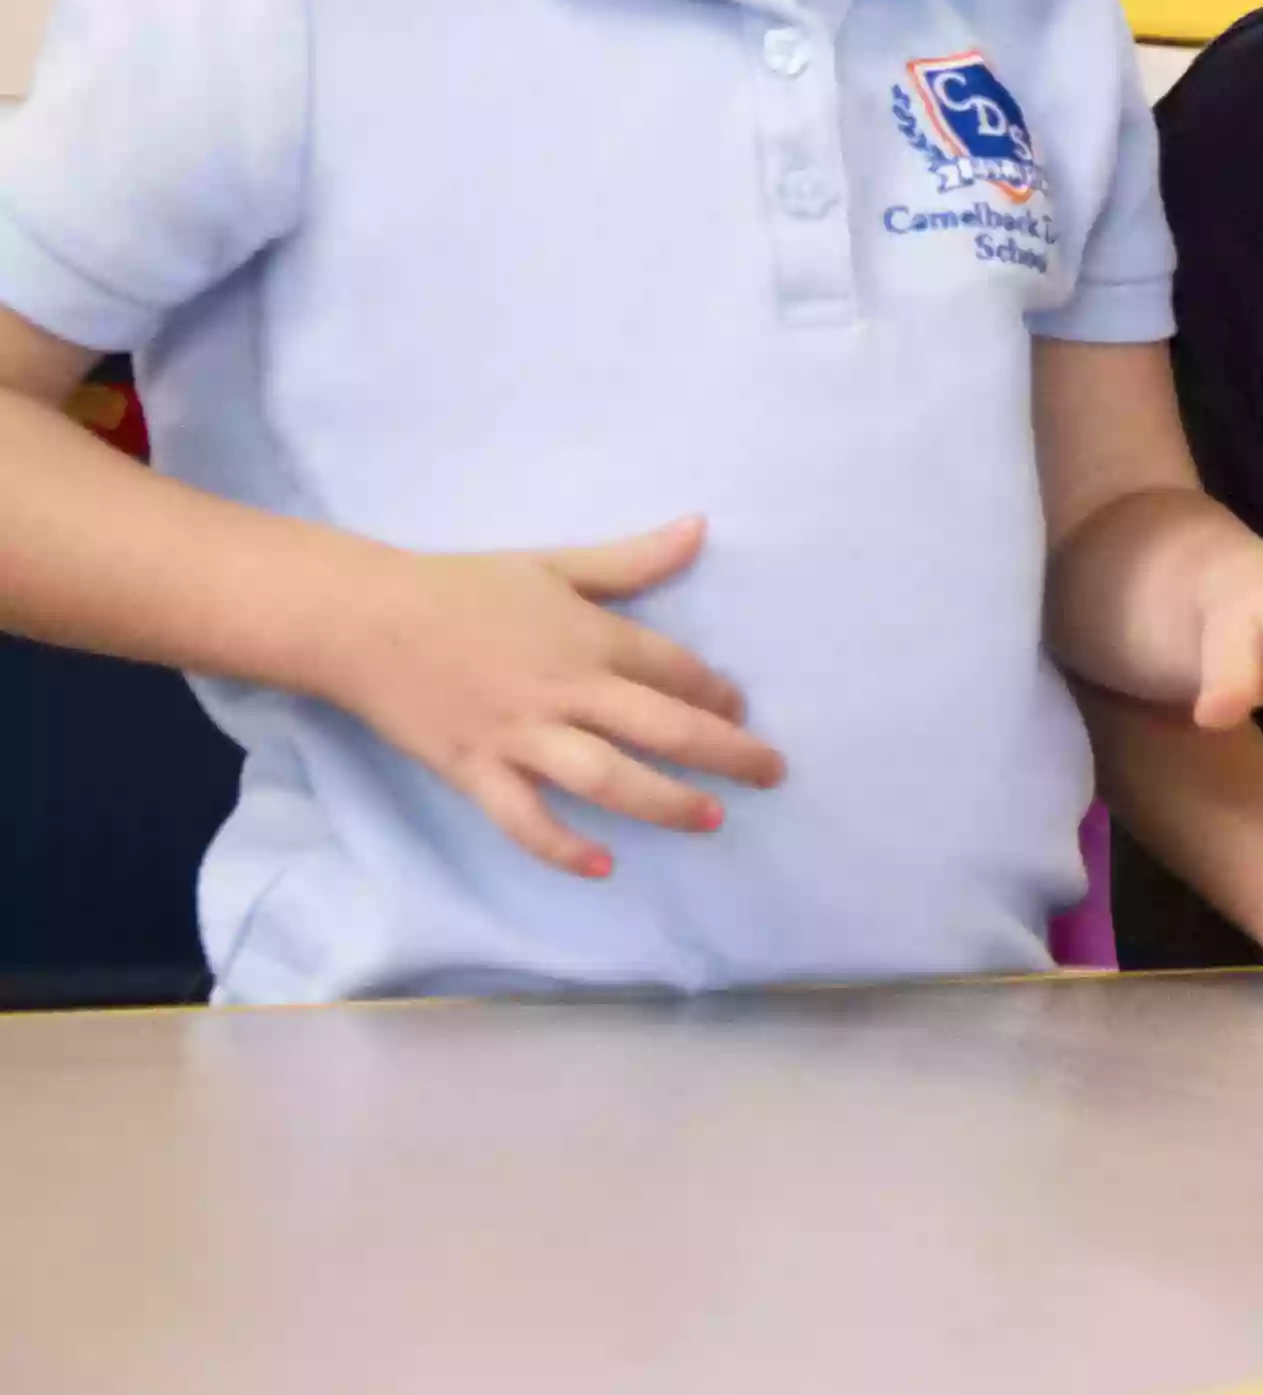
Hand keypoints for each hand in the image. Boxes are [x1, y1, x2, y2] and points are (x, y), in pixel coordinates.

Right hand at [330, 517, 790, 878]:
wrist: (360, 617)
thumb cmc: (459, 587)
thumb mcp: (552, 564)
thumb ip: (631, 560)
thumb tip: (700, 528)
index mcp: (589, 637)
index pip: (675, 671)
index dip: (718, 693)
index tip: (740, 709)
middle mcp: (564, 689)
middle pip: (663, 728)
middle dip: (728, 754)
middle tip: (771, 774)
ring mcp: (519, 734)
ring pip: (606, 779)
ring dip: (664, 803)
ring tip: (710, 819)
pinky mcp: (474, 769)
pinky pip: (524, 819)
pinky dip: (562, 846)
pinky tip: (603, 866)